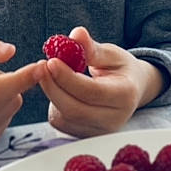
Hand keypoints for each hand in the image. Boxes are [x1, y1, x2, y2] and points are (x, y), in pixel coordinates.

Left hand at [35, 25, 165, 136]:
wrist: (131, 91)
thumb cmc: (120, 69)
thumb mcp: (111, 54)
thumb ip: (92, 48)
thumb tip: (76, 34)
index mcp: (125, 95)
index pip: (92, 91)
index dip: (68, 78)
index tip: (51, 61)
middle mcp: (115, 119)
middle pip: (75, 109)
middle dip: (53, 87)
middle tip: (40, 67)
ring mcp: (100, 131)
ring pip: (65, 117)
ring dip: (51, 94)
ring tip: (48, 74)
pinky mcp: (86, 136)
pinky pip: (61, 123)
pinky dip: (54, 104)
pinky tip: (56, 89)